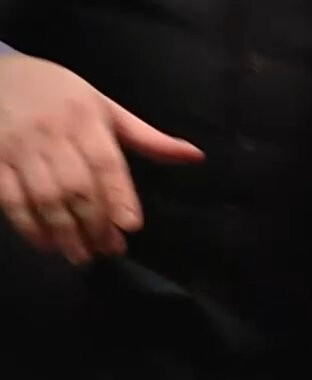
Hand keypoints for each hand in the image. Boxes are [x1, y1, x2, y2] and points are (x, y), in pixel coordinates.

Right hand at [0, 53, 202, 263]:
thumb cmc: (59, 94)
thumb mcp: (105, 107)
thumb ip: (147, 138)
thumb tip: (195, 156)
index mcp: (84, 118)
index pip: (105, 162)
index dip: (119, 196)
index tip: (131, 226)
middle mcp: (50, 133)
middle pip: (76, 186)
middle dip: (95, 223)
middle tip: (110, 249)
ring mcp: (17, 147)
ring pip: (44, 197)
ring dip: (65, 232)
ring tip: (82, 255)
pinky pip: (10, 199)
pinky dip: (28, 226)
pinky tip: (47, 244)